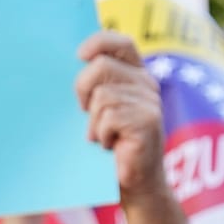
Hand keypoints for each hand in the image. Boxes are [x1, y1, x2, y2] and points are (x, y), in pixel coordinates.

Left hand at [75, 31, 166, 200]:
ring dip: (93, 121)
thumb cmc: (112, 143)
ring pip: (102, 96)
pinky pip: (109, 117)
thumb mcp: (101, 107)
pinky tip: (110, 145)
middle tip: (85, 113)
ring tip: (103, 135)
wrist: (132, 181)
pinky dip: (101, 134)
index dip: (98, 42)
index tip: (79, 56)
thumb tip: (72, 62)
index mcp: (136, 76)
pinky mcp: (148, 122)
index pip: (120, 42)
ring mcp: (150, 103)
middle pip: (101, 66)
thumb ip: (96, 82)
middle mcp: (147, 85)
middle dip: (82, 90)